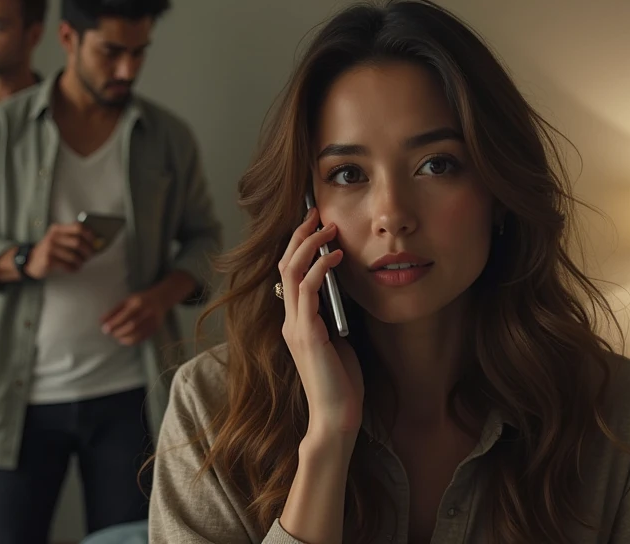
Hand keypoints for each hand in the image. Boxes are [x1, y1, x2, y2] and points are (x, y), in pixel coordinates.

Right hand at [25, 222, 96, 278]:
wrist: (30, 261)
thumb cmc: (51, 251)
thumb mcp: (58, 239)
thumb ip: (74, 238)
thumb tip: (97, 243)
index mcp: (57, 229)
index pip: (78, 227)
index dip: (90, 234)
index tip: (96, 241)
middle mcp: (53, 237)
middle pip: (78, 242)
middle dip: (88, 250)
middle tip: (90, 255)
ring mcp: (49, 249)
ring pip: (74, 256)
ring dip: (81, 261)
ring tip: (80, 263)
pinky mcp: (48, 261)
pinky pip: (67, 265)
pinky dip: (74, 268)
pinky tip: (73, 268)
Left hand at [100, 289, 170, 345]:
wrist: (159, 300)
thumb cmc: (139, 300)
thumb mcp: (126, 301)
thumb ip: (114, 311)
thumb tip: (101, 322)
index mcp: (138, 303)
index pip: (125, 315)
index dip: (114, 324)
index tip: (105, 329)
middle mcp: (147, 312)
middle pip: (131, 326)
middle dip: (118, 332)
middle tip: (111, 333)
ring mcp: (153, 322)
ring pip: (136, 335)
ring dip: (124, 338)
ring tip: (117, 336)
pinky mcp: (155, 329)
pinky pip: (141, 338)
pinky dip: (131, 341)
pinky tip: (125, 339)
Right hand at [278, 207, 363, 443]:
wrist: (336, 417)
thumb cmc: (342, 384)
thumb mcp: (340, 341)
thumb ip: (335, 317)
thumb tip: (345, 291)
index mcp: (296, 323)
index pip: (289, 275)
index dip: (298, 246)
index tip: (315, 224)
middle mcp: (289, 321)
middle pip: (284, 265)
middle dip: (299, 235)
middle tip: (315, 212)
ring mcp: (295, 326)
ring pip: (290, 271)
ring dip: (308, 244)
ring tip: (326, 225)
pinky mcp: (307, 333)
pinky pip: (307, 289)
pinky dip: (320, 266)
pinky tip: (336, 255)